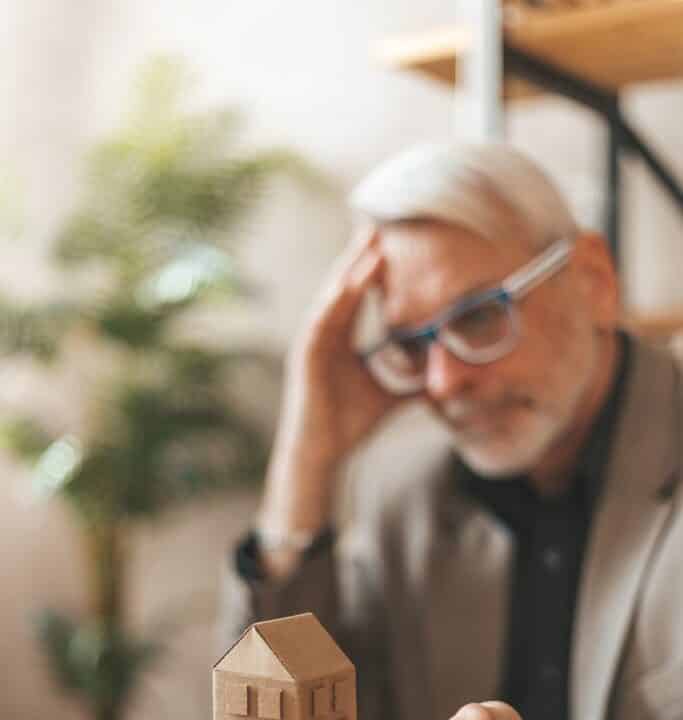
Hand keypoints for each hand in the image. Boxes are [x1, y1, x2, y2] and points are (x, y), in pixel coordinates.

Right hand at [282, 226, 405, 466]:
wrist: (324, 455)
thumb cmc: (349, 427)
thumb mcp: (391, 398)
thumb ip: (414, 384)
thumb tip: (447, 378)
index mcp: (339, 340)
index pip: (354, 297)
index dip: (369, 271)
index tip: (388, 245)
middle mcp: (322, 336)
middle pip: (340, 289)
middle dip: (357, 258)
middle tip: (376, 228)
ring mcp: (311, 345)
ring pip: (330, 299)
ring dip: (348, 272)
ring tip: (368, 247)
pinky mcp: (303, 358)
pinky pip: (320, 323)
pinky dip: (334, 303)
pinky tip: (349, 286)